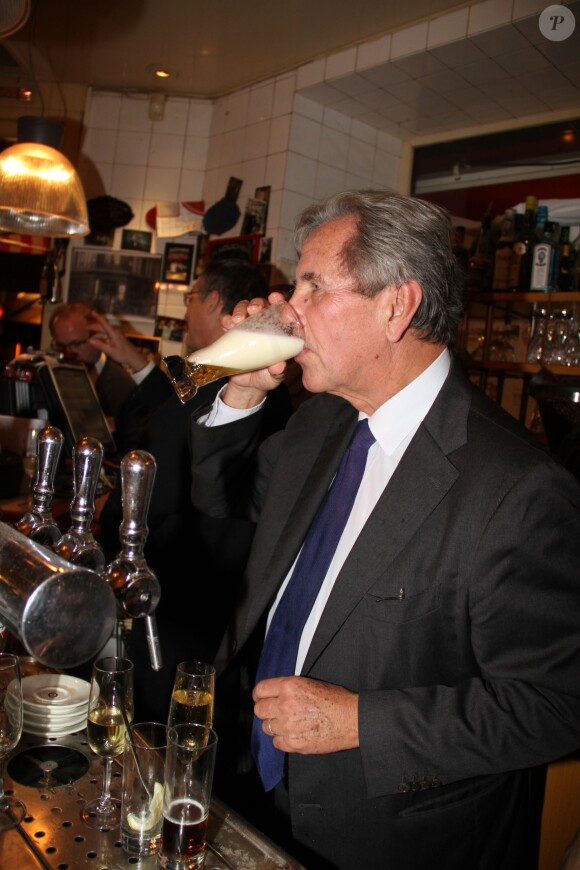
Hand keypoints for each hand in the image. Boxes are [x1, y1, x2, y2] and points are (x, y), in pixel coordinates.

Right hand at [87, 311, 146, 372]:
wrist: (134, 358)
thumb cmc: (123, 355)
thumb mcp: (110, 351)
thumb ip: (100, 345)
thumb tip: (90, 340)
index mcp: (114, 333)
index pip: (104, 323)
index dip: (98, 317)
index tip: (92, 312)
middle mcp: (115, 332)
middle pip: (102, 327)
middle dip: (93, 326)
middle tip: (84, 327)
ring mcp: (116, 336)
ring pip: (104, 332)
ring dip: (96, 333)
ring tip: (87, 335)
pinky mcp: (116, 339)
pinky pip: (106, 336)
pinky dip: (100, 337)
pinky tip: (95, 341)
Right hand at [221, 292, 290, 407]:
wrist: (247, 386)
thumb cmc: (267, 377)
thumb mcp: (275, 376)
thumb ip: (278, 371)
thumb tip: (279, 366)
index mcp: (278, 330)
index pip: (279, 309)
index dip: (277, 300)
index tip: (274, 297)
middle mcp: (262, 325)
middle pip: (260, 305)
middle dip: (256, 303)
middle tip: (254, 310)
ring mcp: (246, 328)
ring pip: (243, 309)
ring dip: (240, 310)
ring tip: (238, 319)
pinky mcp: (232, 334)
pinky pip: (227, 321)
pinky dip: (226, 320)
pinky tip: (227, 324)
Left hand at [253, 676, 358, 754]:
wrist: (352, 719)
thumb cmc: (336, 700)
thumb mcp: (310, 683)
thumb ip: (289, 688)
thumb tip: (274, 694)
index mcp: (289, 687)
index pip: (260, 690)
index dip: (260, 695)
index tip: (262, 698)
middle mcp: (285, 705)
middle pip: (259, 710)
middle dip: (266, 711)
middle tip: (275, 712)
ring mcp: (288, 726)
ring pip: (266, 727)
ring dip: (274, 726)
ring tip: (288, 724)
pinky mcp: (294, 744)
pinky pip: (277, 742)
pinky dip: (283, 740)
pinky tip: (293, 734)